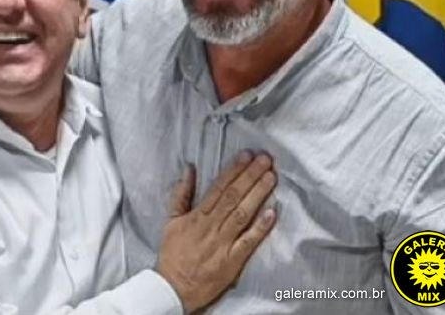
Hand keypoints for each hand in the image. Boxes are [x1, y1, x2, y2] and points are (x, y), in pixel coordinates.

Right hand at [156, 152, 275, 312]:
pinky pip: (249, 241)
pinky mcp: (233, 261)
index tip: (247, 155)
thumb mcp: (171, 220)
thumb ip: (181, 193)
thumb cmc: (173, 253)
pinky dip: (261, 227)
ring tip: (271, 177)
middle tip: (265, 160)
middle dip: (250, 176)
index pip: (219, 188)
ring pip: (243, 214)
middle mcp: (211, 227)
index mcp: (197, 216)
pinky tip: (273, 213)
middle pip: (234, 197)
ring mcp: (223, 243)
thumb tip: (189, 168)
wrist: (173, 287)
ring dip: (258, 194)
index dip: (234, 171)